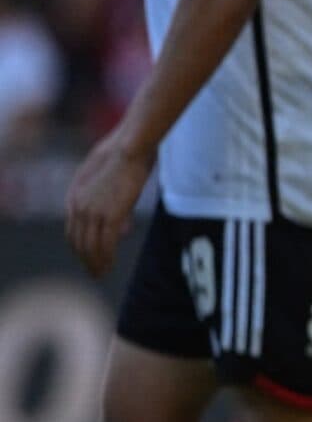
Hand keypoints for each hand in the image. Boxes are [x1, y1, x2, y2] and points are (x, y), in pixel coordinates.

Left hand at [65, 128, 154, 277]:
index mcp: (74, 197)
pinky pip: (106, 244)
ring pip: (90, 246)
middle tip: (95, 272)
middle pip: (78, 242)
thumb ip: (107, 202)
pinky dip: (106, 258)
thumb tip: (121, 228)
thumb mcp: (107, 179)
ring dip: (95, 263)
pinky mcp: (110, 215)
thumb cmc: (123, 156)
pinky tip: (109, 266)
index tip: (89, 257)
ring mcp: (93, 212)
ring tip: (101, 274)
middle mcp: (79, 207)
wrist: (129, 147)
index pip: (72, 230)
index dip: (80, 247)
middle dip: (86, 260)